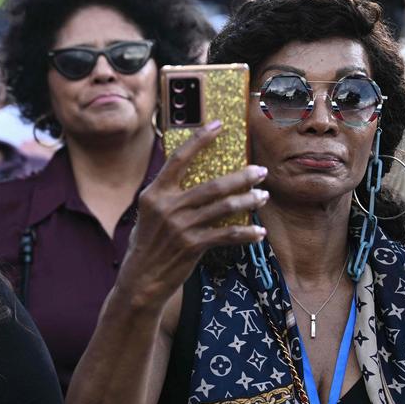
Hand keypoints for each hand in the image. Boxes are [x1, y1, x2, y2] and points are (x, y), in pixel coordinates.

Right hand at [117, 121, 267, 309]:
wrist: (141, 278)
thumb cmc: (147, 244)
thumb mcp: (149, 214)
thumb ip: (167, 196)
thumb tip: (193, 176)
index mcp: (154, 194)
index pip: (179, 159)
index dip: (200, 140)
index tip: (219, 125)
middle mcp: (167, 207)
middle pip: (212, 185)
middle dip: (242, 176)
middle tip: (260, 171)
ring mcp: (180, 227)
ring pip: (224, 207)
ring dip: (248, 200)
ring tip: (263, 196)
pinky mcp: (192, 246)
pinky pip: (226, 235)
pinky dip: (246, 233)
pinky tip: (259, 232)